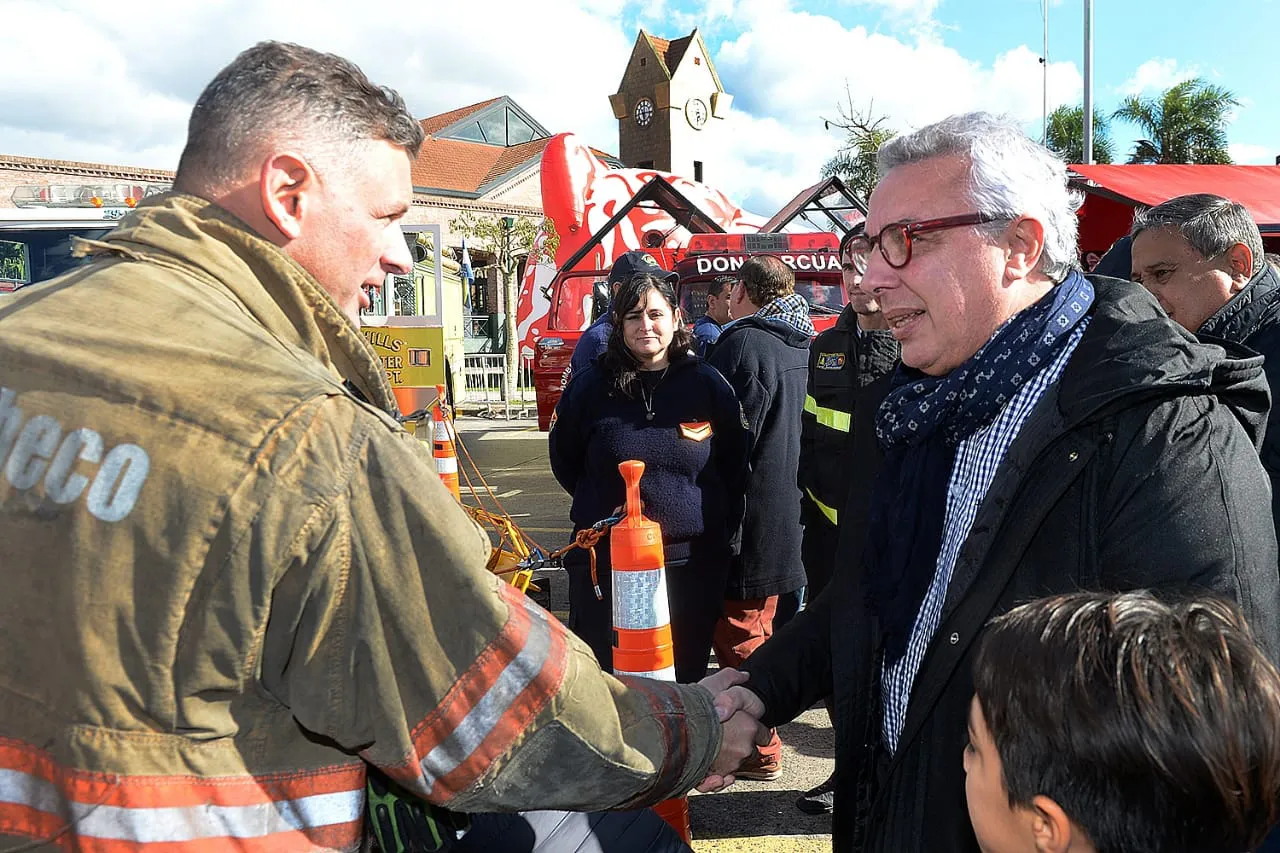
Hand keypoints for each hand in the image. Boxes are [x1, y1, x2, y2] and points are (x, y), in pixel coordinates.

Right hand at [695, 669, 768, 791]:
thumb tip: (745, 676)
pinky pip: (718, 782)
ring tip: (708, 748)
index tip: (741, 726)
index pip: (763, 734)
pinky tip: (713, 774)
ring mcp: (728, 765)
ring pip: (731, 765)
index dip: (752, 727)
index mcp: (749, 727)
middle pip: (747, 750)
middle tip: (720, 734)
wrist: (668, 726)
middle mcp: (743, 748)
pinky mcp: (711, 778)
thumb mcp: (713, 683)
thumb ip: (731, 678)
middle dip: (736, 743)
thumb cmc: (692, 704)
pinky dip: (716, 780)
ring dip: (723, 759)